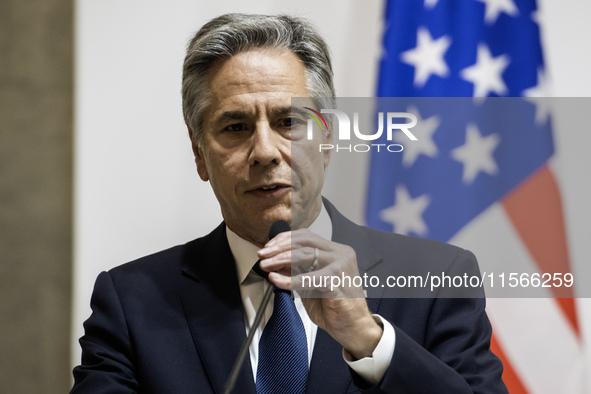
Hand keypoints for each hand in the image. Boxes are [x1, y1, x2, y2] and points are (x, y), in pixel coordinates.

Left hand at [257, 229, 382, 358]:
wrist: (355, 329)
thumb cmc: (336, 308)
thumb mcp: (311, 285)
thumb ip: (296, 272)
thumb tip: (274, 262)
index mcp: (335, 251)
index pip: (306, 236)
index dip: (284, 239)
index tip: (268, 247)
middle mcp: (340, 254)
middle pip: (304, 240)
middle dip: (279, 247)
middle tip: (263, 255)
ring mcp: (340, 266)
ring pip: (305, 254)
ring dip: (280, 259)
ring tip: (266, 265)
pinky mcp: (336, 281)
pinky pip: (307, 278)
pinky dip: (288, 280)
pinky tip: (276, 281)